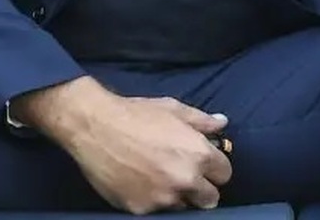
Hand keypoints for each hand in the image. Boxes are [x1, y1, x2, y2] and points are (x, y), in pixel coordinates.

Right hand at [52, 91, 232, 213]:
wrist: (95, 126)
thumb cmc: (135, 113)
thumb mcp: (173, 109)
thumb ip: (202, 121)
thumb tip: (222, 124)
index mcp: (198, 154)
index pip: (224, 174)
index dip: (214, 168)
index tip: (204, 164)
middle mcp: (185, 180)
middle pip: (210, 198)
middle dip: (202, 187)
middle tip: (185, 175)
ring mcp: (163, 198)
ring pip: (183, 206)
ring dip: (177, 195)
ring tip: (160, 177)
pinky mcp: (141, 210)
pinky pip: (157, 211)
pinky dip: (153, 200)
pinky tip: (142, 182)